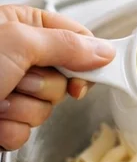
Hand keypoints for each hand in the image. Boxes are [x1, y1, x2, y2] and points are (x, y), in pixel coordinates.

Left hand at [0, 5, 114, 150]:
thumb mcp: (19, 42)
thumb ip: (66, 45)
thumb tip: (103, 51)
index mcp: (24, 27)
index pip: (76, 41)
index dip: (87, 61)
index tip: (86, 76)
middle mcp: (20, 58)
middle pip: (63, 83)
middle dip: (42, 88)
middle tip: (18, 79)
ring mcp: (12, 90)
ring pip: (44, 111)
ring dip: (21, 109)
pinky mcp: (4, 120)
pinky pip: (25, 134)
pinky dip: (8, 128)